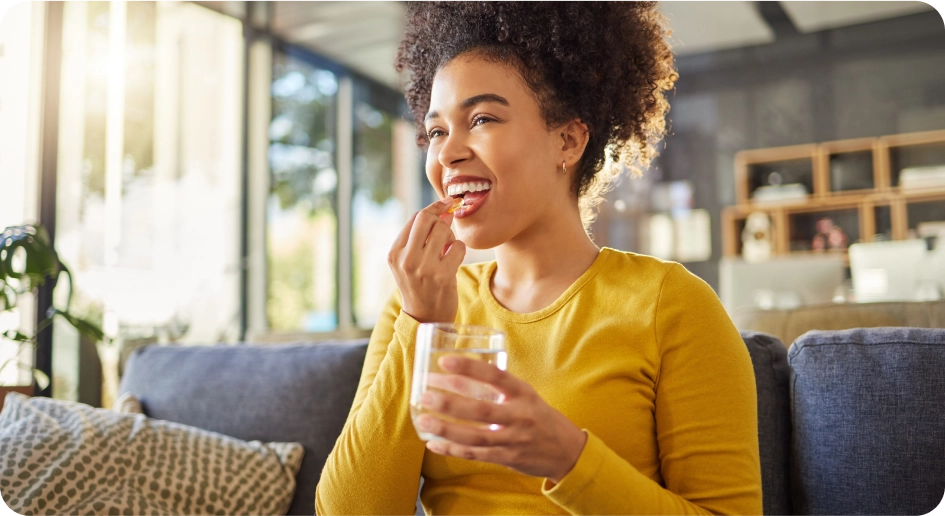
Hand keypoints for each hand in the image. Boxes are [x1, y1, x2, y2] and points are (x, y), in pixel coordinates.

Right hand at [388, 198, 466, 323]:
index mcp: (395, 253)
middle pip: (427, 219)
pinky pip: (458, 246)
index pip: (415, 217)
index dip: (434, 208)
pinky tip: (453, 261)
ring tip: (447, 250)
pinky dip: (459, 250)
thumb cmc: (420, 285)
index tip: (447, 203)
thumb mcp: (411, 261)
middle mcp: (406, 259)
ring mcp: (423, 268)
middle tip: (445, 233)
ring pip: (443, 230)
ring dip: (450, 237)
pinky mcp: (442, 276)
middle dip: (441, 220)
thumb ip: (422, 236)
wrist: (425, 318)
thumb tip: (446, 209)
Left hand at [416, 355, 587, 482]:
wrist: (567, 451)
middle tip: (425, 395)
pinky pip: (476, 455)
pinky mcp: (508, 458)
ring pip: (475, 436)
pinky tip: (434, 443)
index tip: (444, 361)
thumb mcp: (526, 396)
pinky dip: (453, 449)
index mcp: (523, 393)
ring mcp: (513, 439)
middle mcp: (519, 416)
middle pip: (481, 410)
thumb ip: (499, 388)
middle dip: (450, 403)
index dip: (469, 368)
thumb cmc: (539, 417)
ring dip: (446, 429)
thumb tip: (459, 375)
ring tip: (423, 420)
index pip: (495, 376)